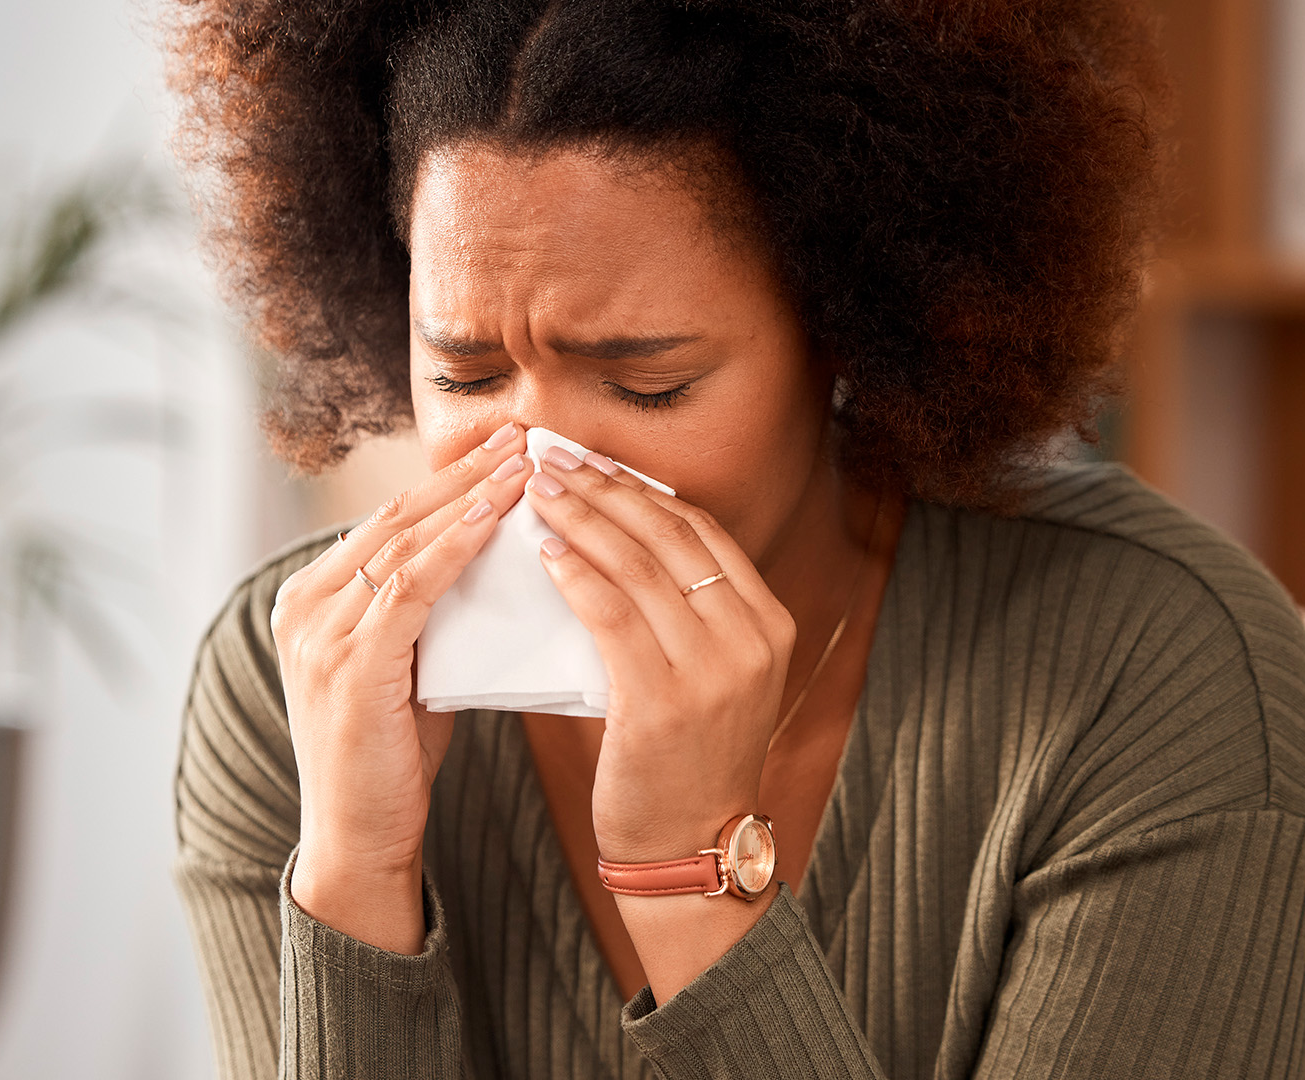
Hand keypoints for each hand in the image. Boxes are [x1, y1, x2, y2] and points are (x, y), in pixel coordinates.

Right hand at [272, 421, 529, 952]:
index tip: (506, 448)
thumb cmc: (389, 757)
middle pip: (396, 515)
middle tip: (524, 434)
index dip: (450, 479)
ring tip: (526, 464)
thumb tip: (489, 560)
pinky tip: (496, 520)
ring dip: (471, 497)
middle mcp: (303, 604)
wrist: (357, 839)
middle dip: (465, 471)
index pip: (388, 519)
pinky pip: (410, 586)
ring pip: (404, 541)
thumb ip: (424, 613)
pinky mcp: (349, 663)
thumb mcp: (402, 667)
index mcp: (309, 598)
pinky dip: (456, 547)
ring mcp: (319, 633)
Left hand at [526, 443, 798, 996]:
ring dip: (579, 517)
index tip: (592, 460)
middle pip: (668, 535)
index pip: (701, 530)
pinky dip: (574, 573)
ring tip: (536, 490)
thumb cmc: (683, 759)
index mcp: (768, 623)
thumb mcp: (711, 677)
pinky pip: (610, 614)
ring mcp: (713, 669)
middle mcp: (750, 638)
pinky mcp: (664, 700)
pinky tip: (543, 549)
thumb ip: (685, 615)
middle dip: (604, 487)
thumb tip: (618, 539)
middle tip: (552, 457)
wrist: (689, 846)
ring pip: (636, 565)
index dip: (641, 488)